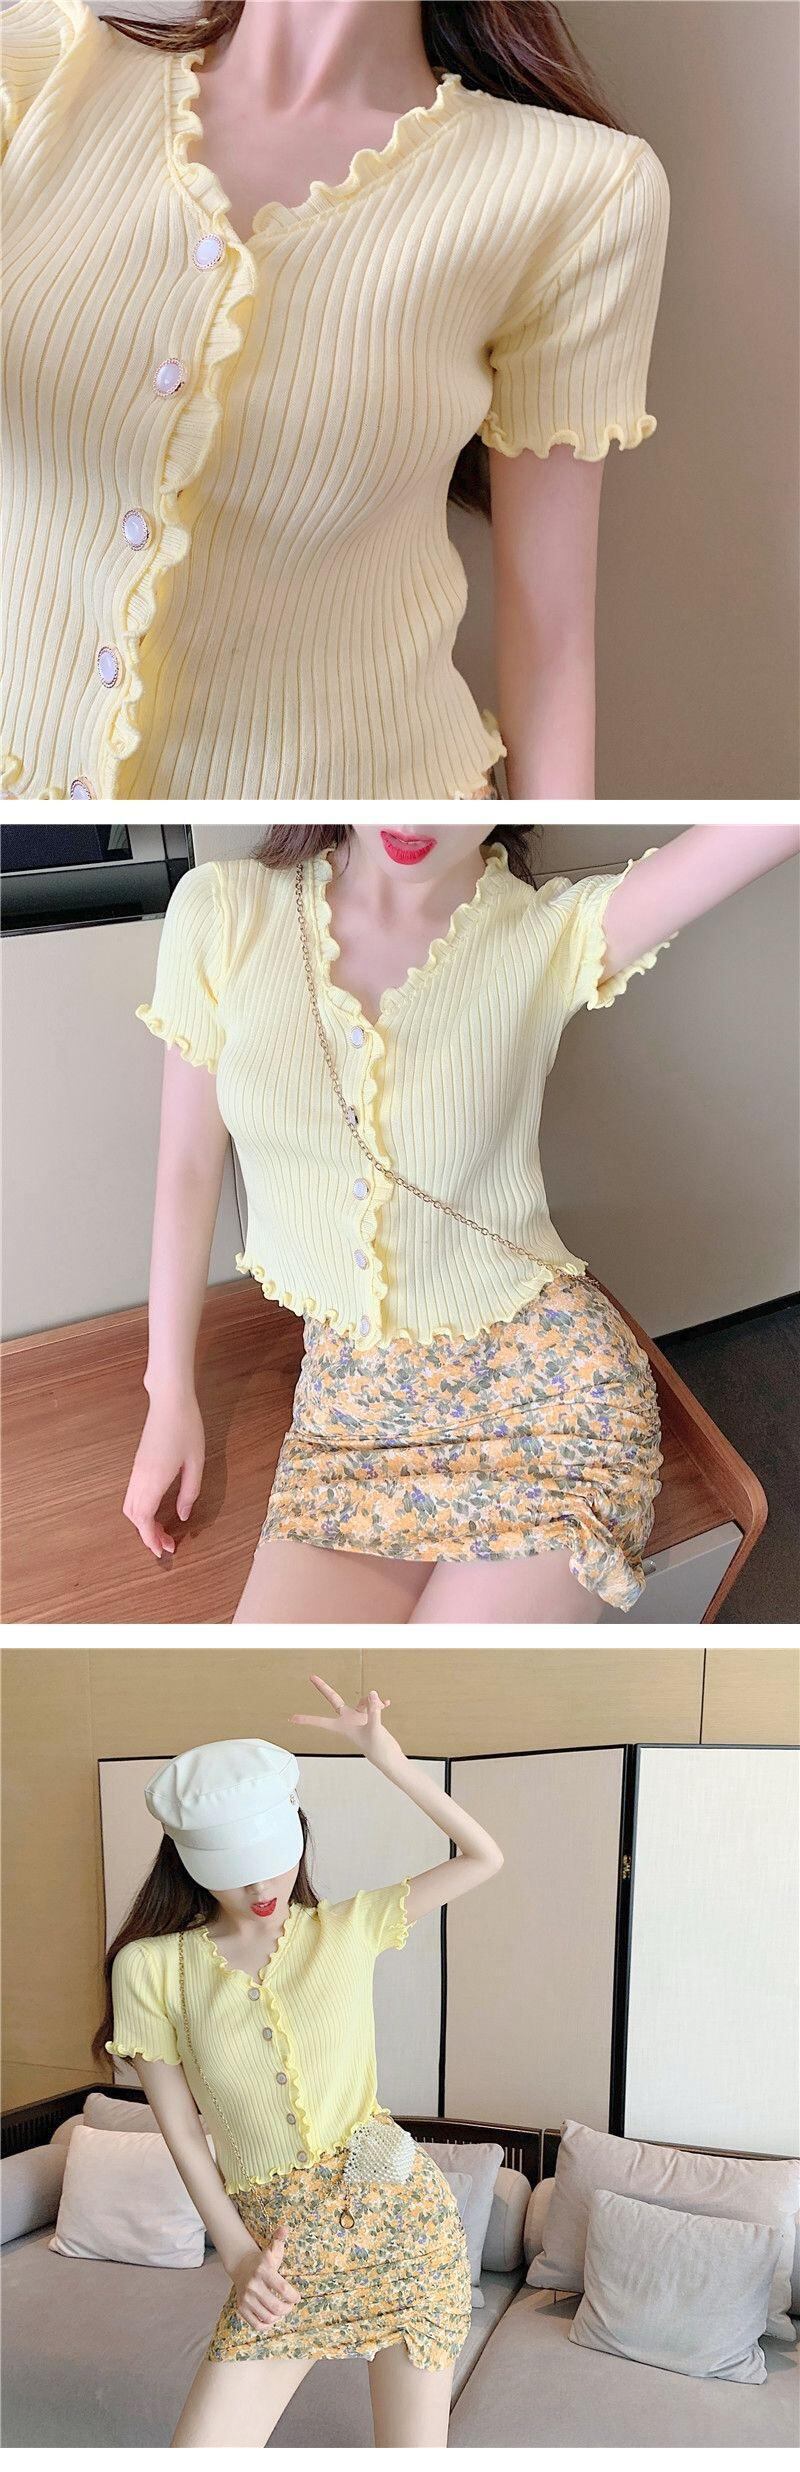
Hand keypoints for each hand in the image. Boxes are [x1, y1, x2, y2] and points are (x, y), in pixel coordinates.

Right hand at [122, 1392, 204, 1559]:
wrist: (169, 1400)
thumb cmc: (186, 1427)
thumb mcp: (196, 1462)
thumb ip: (189, 1492)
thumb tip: (183, 1516)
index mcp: (154, 1479)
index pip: (143, 1519)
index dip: (150, 1539)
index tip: (162, 1551)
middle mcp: (140, 1477)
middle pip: (133, 1516)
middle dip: (146, 1535)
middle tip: (167, 1544)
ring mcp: (136, 1470)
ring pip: (130, 1506)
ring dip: (142, 1522)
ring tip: (162, 1530)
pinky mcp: (138, 1464)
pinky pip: (132, 1494)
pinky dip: (140, 1509)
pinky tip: (156, 1511)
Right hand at [231, 2227, 299, 2332]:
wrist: (241, 2266)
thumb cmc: (263, 2260)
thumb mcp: (272, 2250)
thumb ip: (279, 2239)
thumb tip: (285, 2228)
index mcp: (263, 2271)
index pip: (283, 2289)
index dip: (294, 2297)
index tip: (297, 2297)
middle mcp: (253, 2285)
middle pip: (276, 2307)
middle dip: (287, 2309)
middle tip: (290, 2305)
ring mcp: (246, 2298)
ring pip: (268, 2317)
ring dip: (279, 2317)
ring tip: (282, 2311)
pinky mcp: (241, 2308)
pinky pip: (257, 2324)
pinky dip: (267, 2325)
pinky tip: (271, 2318)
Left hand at [290, 1675, 396, 1763]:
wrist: (389, 1758)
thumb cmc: (378, 1748)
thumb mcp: (374, 1728)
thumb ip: (372, 1710)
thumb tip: (372, 1693)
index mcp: (343, 1726)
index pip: (321, 1721)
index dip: (307, 1719)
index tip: (293, 1718)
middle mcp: (348, 1720)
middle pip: (334, 1700)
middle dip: (324, 1688)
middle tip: (312, 1677)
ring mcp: (358, 1719)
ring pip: (360, 1701)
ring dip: (370, 1700)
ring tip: (381, 1704)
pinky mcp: (369, 1719)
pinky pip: (372, 1706)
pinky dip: (378, 1704)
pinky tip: (386, 1703)